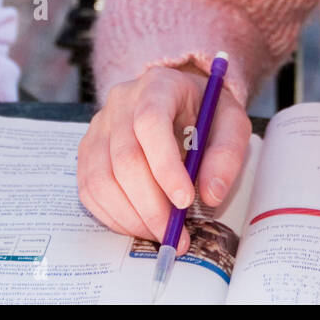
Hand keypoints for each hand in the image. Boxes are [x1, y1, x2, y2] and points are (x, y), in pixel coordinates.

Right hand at [77, 65, 251, 254]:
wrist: (181, 102)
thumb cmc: (205, 112)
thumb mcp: (232, 123)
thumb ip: (227, 155)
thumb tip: (210, 195)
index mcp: (157, 86)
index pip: (150, 123)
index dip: (165, 166)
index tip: (185, 200)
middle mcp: (121, 102)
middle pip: (125, 157)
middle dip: (151, 204)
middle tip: (175, 234)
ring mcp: (99, 126)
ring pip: (102, 178)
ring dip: (131, 216)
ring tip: (160, 233)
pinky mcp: (88, 149)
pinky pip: (90, 189)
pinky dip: (113, 215)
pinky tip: (139, 224)